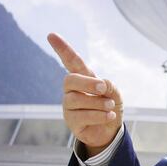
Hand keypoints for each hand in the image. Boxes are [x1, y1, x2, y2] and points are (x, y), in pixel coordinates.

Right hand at [47, 32, 122, 157]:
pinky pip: (81, 116)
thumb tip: (101, 83)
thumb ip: (110, 85)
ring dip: (98, 103)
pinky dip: (99, 116)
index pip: (71, 61)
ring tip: (110, 106)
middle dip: (87, 83)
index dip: (62, 49)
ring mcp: (69, 106)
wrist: (111, 130)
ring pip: (76, 100)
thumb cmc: (110, 107)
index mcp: (83, 78)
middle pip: (70, 80)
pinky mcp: (71, 121)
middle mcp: (72, 90)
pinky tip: (109, 116)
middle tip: (104, 88)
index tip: (51, 35)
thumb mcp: (115, 93)